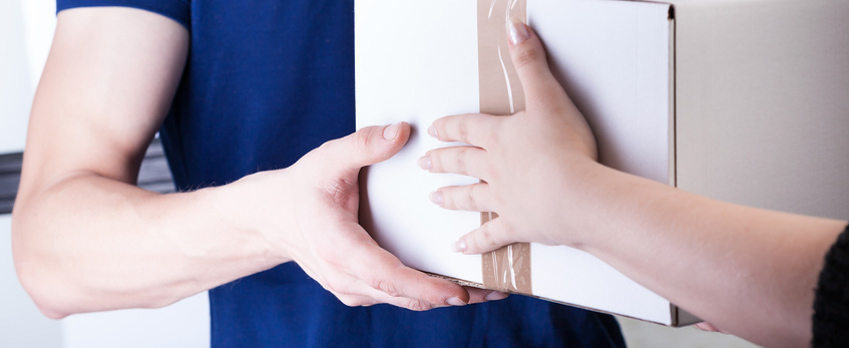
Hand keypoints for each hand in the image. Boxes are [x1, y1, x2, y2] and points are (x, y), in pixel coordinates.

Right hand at [237, 123, 500, 310]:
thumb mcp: (327, 160)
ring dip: (444, 298)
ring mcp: (352, 289)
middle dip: (451, 297)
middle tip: (495, 290)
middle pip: (405, 297)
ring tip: (487, 290)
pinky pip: (397, 297)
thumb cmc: (301, 190)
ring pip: (404, 302)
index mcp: (340, 248)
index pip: (387, 276)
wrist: (271, 219)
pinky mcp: (359, 290)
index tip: (458, 293)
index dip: (424, 287)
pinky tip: (456, 284)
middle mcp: (346, 277)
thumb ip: (363, 145)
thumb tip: (400, 131)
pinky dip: (426, 294)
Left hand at [420, 20, 598, 253]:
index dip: (451, 127)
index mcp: (501, 138)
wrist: (577, 194)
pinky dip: (475, 243)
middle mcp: (495, 169)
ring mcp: (504, 199)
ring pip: (470, 197)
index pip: (468, 129)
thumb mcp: (549, 96)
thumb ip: (530, 63)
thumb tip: (514, 27)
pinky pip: (490, 236)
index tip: (434, 130)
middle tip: (425, 163)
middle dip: (443, 161)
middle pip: (462, 163)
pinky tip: (460, 248)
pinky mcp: (517, 226)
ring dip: (451, 197)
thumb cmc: (566, 147)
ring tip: (434, 198)